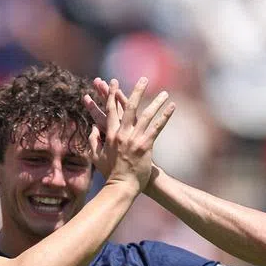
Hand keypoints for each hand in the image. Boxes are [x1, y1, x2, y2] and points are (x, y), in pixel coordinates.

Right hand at [87, 76, 173, 192]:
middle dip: (137, 91)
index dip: (111, 94)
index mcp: (110, 135)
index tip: (113, 82)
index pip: (110, 110)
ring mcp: (134, 139)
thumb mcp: (96, 157)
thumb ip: (93, 141)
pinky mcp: (146, 145)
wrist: (122, 186)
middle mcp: (122, 134)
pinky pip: (157, 127)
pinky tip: (172, 107)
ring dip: (156, 102)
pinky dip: (165, 116)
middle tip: (144, 79)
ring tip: (165, 93)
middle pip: (129, 107)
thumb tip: (93, 128)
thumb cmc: (110, 173)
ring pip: (146, 115)